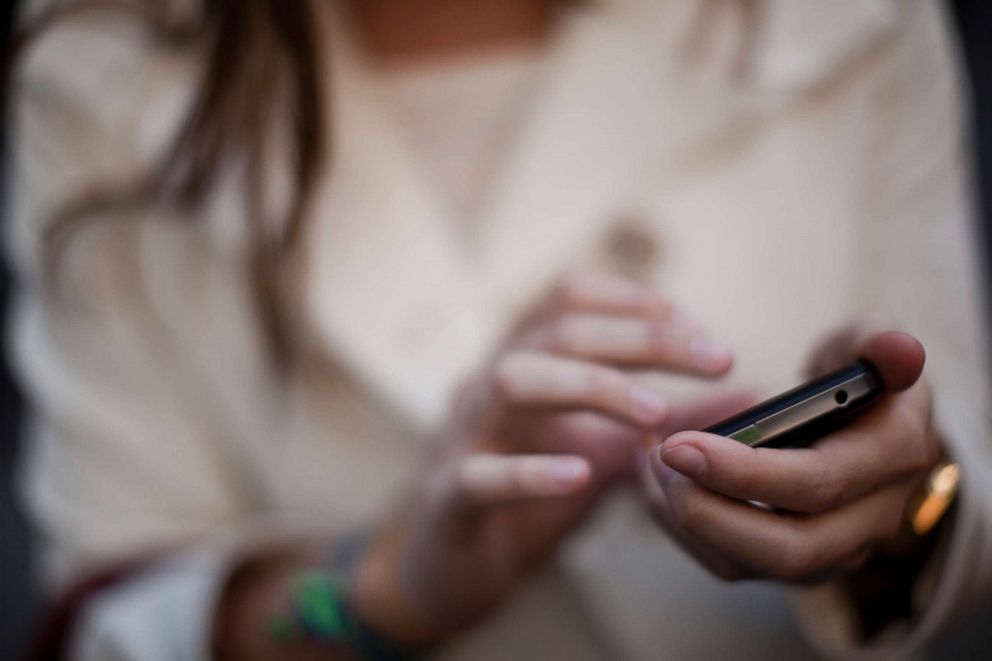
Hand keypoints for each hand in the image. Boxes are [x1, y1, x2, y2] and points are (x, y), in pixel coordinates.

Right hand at [353, 273, 746, 643]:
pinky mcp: (449, 496)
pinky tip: (579, 475)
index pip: (570, 294)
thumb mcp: (608, 451)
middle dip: (642, 338)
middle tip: (717, 358)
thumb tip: (747, 392)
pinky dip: (529, 471)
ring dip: (592, 386)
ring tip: (657, 413)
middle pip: (560, 330)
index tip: (699, 329)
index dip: (636, 300)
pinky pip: (480, 473)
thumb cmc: (529, 497)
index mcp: (523, 361)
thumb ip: (671, 422)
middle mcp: (489, 383)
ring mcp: (464, 435)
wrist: (451, 567)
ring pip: (513, 380)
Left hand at [642, 329, 939, 582]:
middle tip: (657, 461)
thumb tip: (900, 351)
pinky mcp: (793, 560)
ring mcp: (834, 549)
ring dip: (687, 521)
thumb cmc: (857, 372)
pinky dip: (683, 529)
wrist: (863, 420)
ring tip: (650, 464)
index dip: (745, 472)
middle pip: (788, 549)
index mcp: (893, 458)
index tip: (679, 444)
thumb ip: (877, 341)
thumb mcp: (867, 342)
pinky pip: (731, 564)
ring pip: (752, 566)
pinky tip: (657, 483)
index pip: (818, 484)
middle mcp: (871, 518)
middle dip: (708, 512)